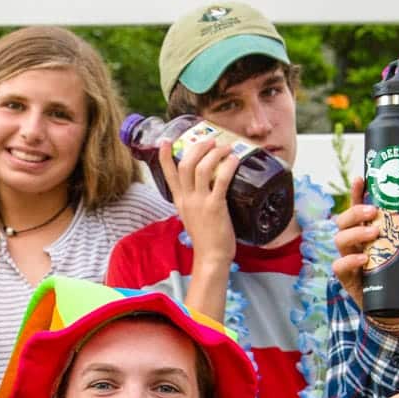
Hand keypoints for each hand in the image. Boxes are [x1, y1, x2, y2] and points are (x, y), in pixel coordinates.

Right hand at [158, 137, 238, 266]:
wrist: (211, 257)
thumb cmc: (206, 238)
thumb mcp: (193, 217)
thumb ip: (194, 201)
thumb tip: (207, 186)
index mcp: (180, 201)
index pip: (168, 174)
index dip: (164, 156)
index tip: (164, 140)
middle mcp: (187, 199)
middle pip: (185, 164)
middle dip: (198, 147)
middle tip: (210, 141)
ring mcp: (200, 203)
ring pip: (201, 168)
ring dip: (214, 153)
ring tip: (225, 148)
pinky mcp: (215, 207)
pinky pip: (221, 180)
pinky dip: (228, 166)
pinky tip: (234, 160)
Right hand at [331, 177, 398, 332]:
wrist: (398, 308)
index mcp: (368, 231)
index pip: (358, 208)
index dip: (357, 193)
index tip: (362, 179)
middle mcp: (355, 243)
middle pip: (343, 221)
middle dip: (355, 212)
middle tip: (374, 212)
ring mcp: (349, 260)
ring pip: (339, 239)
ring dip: (355, 233)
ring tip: (373, 233)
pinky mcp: (348, 279)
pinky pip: (339, 266)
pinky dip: (350, 261)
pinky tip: (364, 259)